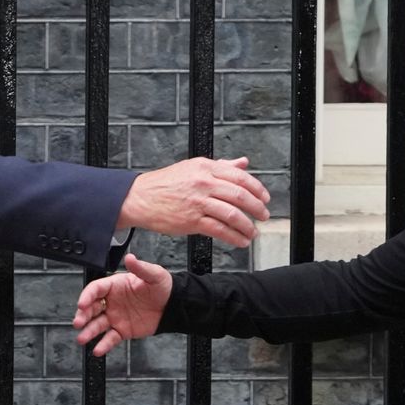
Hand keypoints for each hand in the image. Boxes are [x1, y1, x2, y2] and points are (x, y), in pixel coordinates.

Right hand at [72, 254, 172, 356]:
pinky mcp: (122, 331)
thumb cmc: (162, 287)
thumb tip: (130, 258)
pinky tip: (98, 350)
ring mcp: (115, 317)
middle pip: (91, 308)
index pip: (95, 289)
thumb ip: (140, 267)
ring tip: (82, 338)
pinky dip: (103, 345)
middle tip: (78, 322)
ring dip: (88, 331)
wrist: (173, 306)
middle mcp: (111, 302)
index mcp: (115, 286)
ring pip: (97, 325)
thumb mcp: (153, 275)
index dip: (87, 296)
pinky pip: (110, 338)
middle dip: (83, 315)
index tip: (82, 304)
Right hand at [117, 157, 271, 247]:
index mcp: (206, 167)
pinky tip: (240, 240)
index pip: (240, 177)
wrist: (139, 197)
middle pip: (240, 196)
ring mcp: (198, 202)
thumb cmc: (165, 183)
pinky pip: (220, 230)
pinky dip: (234, 237)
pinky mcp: (191, 221)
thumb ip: (221, 166)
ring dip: (247, 225)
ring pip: (232, 214)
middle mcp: (203, 183)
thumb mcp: (193, 167)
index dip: (258, 189)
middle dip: (257, 208)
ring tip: (252, 231)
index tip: (265, 198)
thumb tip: (243, 163)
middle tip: (264, 216)